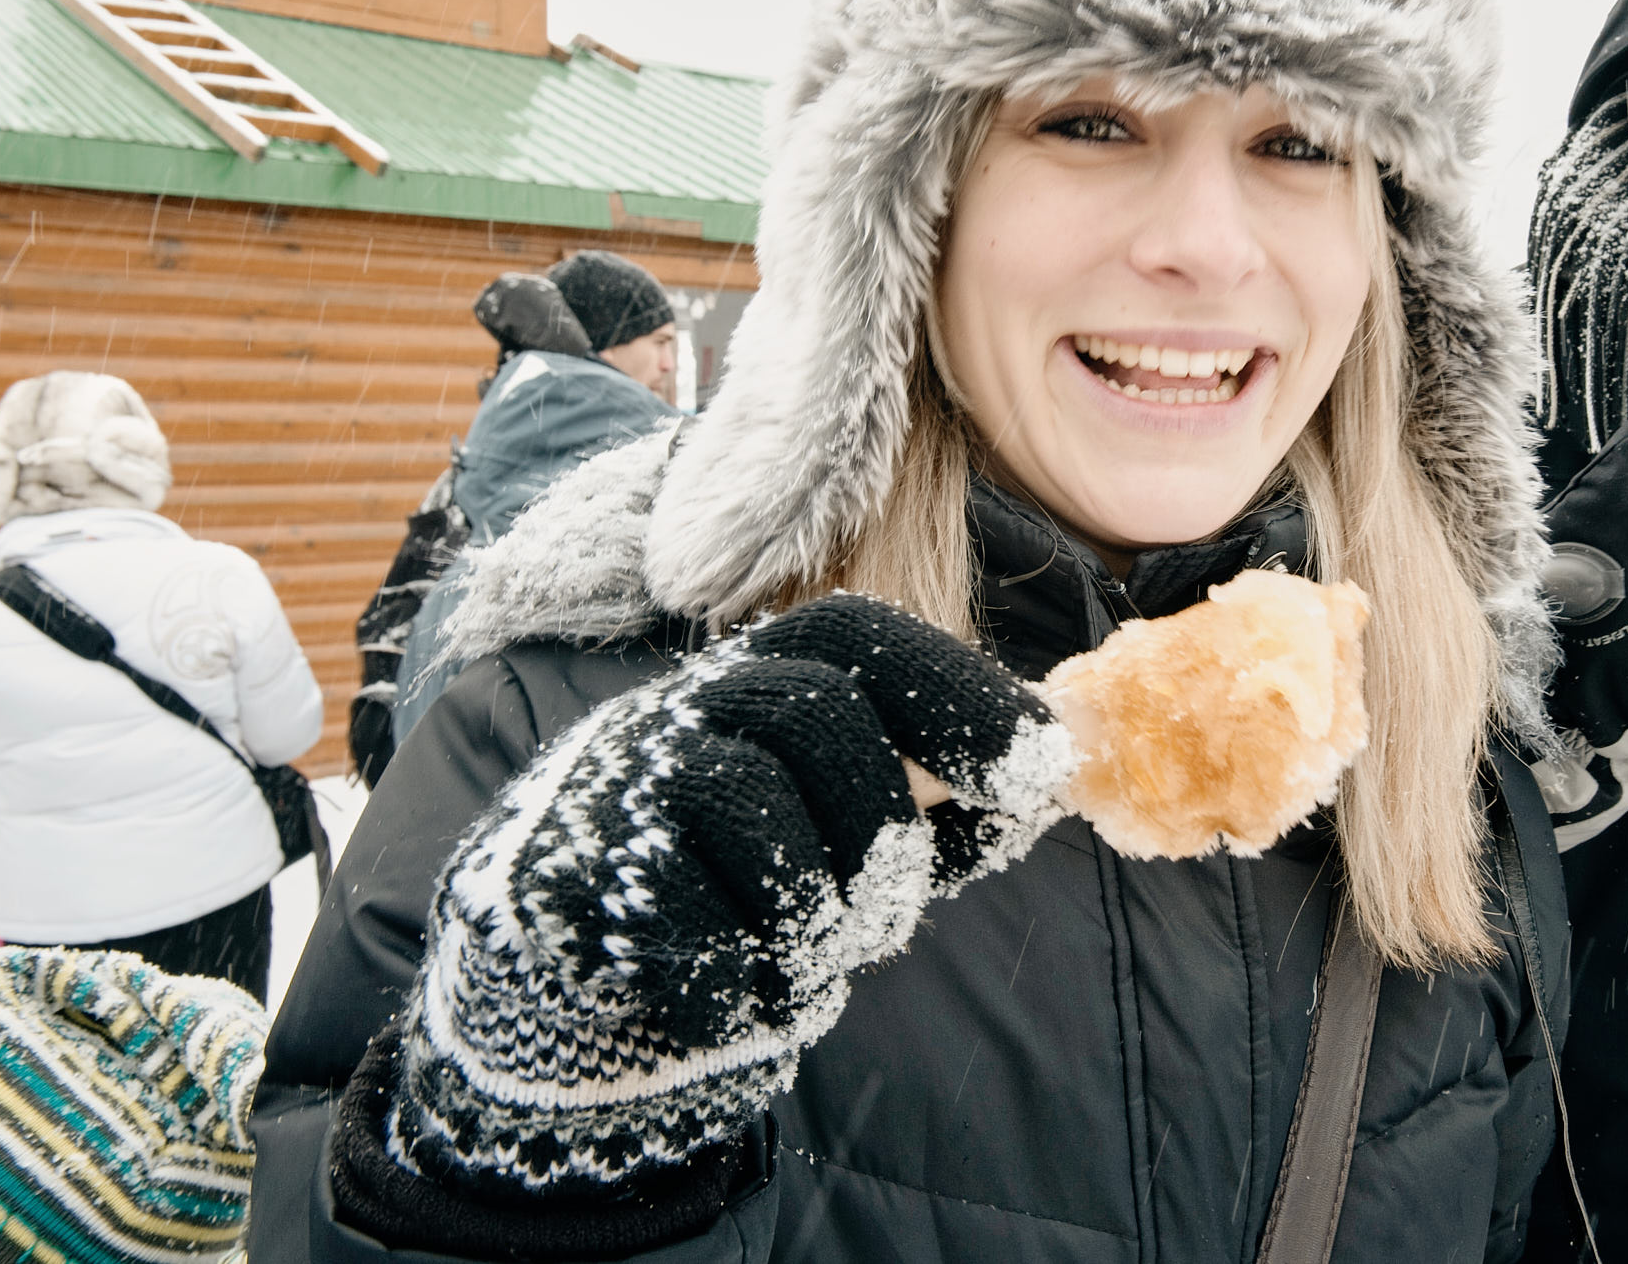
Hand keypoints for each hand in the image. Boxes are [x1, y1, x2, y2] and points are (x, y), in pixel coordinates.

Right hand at [351, 594, 1075, 1230]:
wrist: (573, 986)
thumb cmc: (740, 894)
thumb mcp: (849, 844)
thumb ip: (943, 814)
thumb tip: (1056, 781)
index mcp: (759, 684)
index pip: (862, 635)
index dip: (961, 693)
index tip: (1043, 773)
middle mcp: (683, 710)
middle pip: (820, 714)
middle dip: (884, 829)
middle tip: (888, 914)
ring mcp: (618, 786)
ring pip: (752, 799)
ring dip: (817, 906)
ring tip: (811, 954)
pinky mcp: (571, 879)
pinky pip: (685, 912)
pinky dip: (746, 975)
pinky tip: (743, 993)